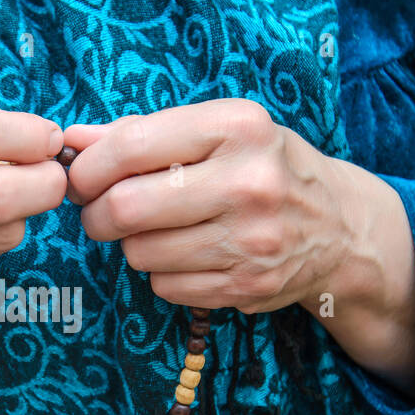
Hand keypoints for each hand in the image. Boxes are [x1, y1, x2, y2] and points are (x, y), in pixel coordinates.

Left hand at [63, 98, 414, 397]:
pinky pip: (165, 286)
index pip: (132, 146)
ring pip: (140, 253)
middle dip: (96, 214)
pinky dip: (162, 273)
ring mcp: (251, 240)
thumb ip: (144, 133)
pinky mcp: (248, 286)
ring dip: (132, 245)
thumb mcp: (217, 132)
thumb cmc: (262, 167)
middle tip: (100, 213)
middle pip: (125, 207)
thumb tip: (73, 140)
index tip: (81, 177)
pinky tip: (187, 255)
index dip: (89, 167)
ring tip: (156, 230)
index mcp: (237, 128)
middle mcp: (249, 182)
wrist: (340, 226)